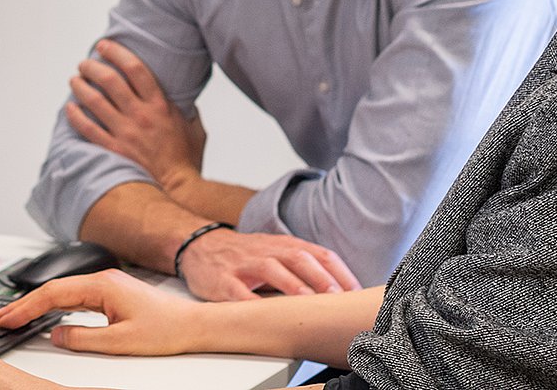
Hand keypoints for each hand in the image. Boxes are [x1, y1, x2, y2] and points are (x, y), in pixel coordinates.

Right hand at [0, 269, 204, 355]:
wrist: (194, 325)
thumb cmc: (166, 329)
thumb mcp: (120, 341)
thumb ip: (82, 338)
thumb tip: (55, 335)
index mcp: (101, 285)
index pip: (53, 294)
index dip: (26, 307)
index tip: (7, 318)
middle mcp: (102, 280)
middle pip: (53, 290)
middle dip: (25, 304)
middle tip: (1, 318)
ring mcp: (106, 286)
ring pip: (63, 293)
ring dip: (39, 305)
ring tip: (16, 317)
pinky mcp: (111, 294)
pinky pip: (75, 298)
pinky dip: (56, 306)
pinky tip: (46, 315)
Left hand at [66, 39, 205, 190]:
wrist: (178, 189)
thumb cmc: (186, 160)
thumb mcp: (194, 127)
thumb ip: (184, 109)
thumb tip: (180, 97)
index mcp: (160, 105)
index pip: (135, 69)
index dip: (117, 53)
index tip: (105, 46)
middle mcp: (140, 115)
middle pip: (110, 80)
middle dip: (93, 67)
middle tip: (85, 63)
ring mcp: (125, 133)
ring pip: (94, 101)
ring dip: (80, 86)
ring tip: (74, 80)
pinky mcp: (113, 150)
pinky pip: (87, 128)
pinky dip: (75, 115)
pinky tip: (70, 107)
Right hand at [177, 228, 360, 299]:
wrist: (200, 246)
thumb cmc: (246, 256)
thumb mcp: (277, 253)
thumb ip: (304, 268)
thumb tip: (339, 292)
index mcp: (284, 245)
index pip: (319, 253)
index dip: (339, 271)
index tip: (356, 292)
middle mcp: (267, 250)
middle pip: (299, 258)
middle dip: (320, 277)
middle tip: (337, 297)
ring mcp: (244, 264)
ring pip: (271, 268)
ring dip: (291, 284)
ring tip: (307, 301)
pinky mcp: (223, 279)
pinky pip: (237, 289)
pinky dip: (251, 300)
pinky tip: (263, 312)